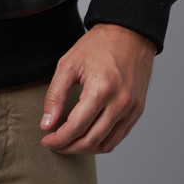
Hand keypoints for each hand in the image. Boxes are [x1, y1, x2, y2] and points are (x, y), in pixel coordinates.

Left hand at [39, 22, 156, 154]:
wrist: (129, 34)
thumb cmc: (97, 46)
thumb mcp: (68, 64)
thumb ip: (56, 95)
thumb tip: (47, 123)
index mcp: (101, 90)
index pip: (76, 127)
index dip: (58, 139)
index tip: (46, 139)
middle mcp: (120, 103)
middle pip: (91, 141)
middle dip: (69, 147)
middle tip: (54, 144)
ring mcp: (131, 109)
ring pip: (106, 144)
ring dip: (85, 149)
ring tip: (69, 143)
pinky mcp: (137, 111)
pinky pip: (119, 136)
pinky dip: (101, 142)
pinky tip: (87, 136)